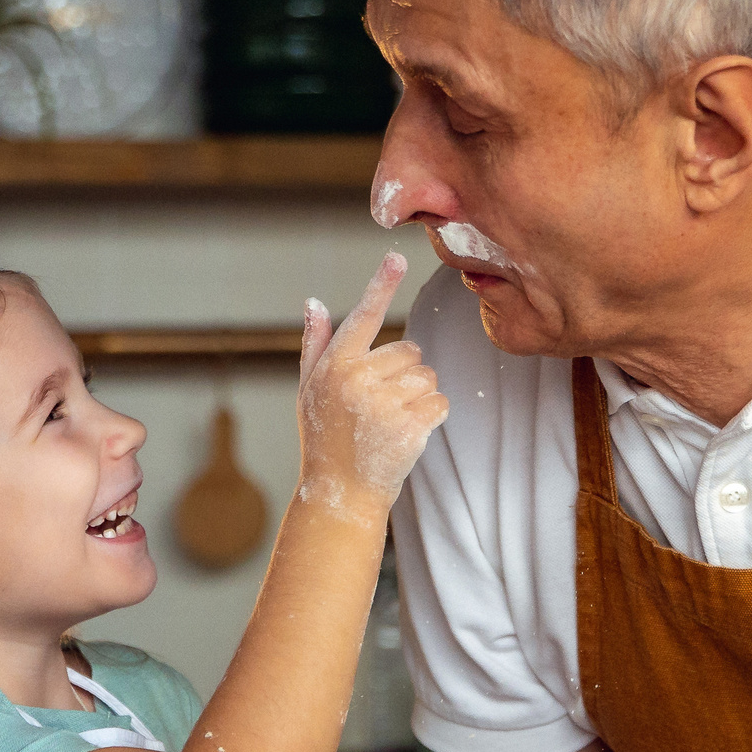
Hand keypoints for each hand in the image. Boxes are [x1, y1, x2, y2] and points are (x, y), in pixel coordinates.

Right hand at [295, 252, 446, 520]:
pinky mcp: (409, 428)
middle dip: (405, 375)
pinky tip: (407, 433)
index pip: (362, 316)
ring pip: (429, 377)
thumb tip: (313, 301)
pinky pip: (441, 403)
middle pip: (410, 351)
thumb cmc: (325, 438)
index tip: (396, 257)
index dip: (381, 285)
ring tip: (391, 422)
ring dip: (419, 397)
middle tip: (381, 406)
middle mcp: (357, 381)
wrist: (339, 494)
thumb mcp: (310, 390)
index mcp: (334, 366)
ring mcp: (383, 405)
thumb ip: (315, 344)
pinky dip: (433, 417)